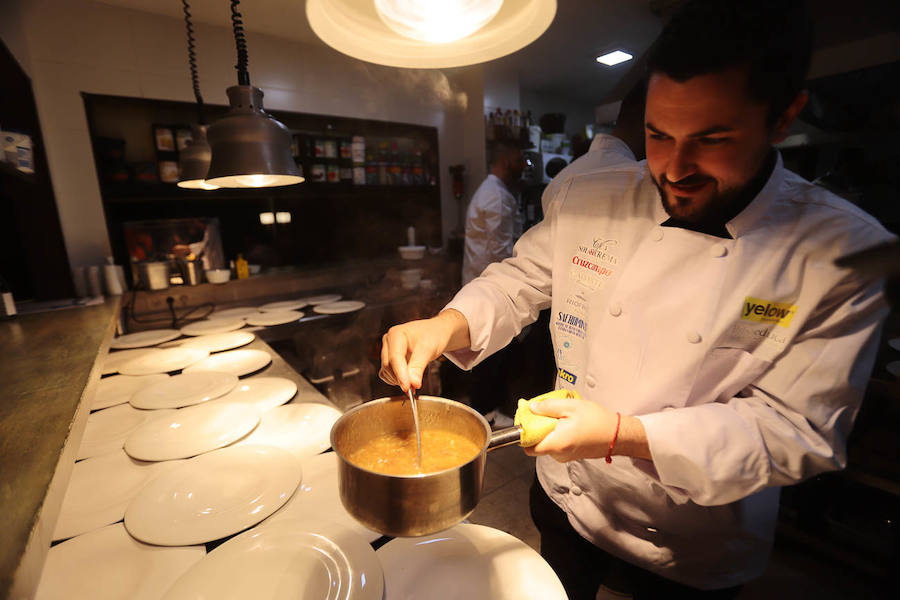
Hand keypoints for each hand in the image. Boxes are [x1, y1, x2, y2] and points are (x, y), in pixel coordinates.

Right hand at [380, 310, 469, 391]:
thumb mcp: (429, 349)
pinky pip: (387, 374)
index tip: (407, 388)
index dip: (400, 374)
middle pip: (388, 365)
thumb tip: (412, 384)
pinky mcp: (389, 359)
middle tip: (415, 386)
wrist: (436, 333)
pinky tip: (408, 379)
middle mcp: (388, 342)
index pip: (395, 358)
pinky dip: (396, 380)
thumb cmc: (433, 335)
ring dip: (399, 380)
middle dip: (401, 378)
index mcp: (396, 334)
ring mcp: (387, 351)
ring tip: (415, 381)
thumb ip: (418, 367)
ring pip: (386, 371)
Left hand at [524, 397, 650, 462]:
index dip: (524, 433)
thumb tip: (531, 407)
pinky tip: (567, 422)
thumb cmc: (598, 421)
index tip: (527, 419)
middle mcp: (559, 454)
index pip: (528, 447)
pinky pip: (557, 444)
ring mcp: (565, 456)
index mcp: (556, 443)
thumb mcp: (571, 406)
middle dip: (537, 427)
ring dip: (549, 429)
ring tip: (561, 416)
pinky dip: (557, 433)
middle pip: (537, 443)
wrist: (618, 434)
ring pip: (547, 443)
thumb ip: (548, 407)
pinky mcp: (571, 454)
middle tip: (545, 412)